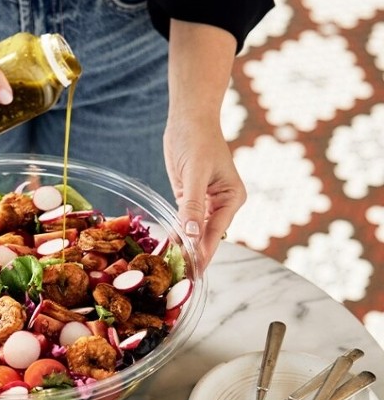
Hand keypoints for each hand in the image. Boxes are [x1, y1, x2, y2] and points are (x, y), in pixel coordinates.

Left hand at [163, 115, 245, 268]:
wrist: (188, 118)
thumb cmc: (196, 140)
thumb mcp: (194, 173)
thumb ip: (193, 205)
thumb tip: (192, 235)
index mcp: (232, 198)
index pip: (215, 234)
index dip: (203, 255)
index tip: (193, 275)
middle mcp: (223, 204)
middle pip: (206, 238)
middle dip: (194, 257)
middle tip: (179, 280)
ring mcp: (206, 203)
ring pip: (195, 233)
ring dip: (184, 249)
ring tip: (172, 271)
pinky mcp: (191, 199)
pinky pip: (185, 223)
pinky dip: (178, 235)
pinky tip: (168, 249)